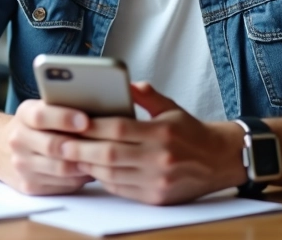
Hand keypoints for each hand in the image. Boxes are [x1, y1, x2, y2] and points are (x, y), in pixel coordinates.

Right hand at [0, 100, 94, 195]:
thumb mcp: (42, 108)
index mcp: (24, 115)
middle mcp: (18, 140)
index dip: (64, 118)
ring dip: (83, 164)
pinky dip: (78, 178)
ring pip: (60, 169)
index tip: (85, 120)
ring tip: (101, 158)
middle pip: (52, 146)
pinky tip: (88, 170)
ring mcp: (21, 165)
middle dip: (79, 146)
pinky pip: (61, 185)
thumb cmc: (35, 126)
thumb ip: (64, 107)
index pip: (41, 116)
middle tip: (102, 144)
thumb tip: (100, 109)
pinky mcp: (28, 185)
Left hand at [61, 82, 247, 204]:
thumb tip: (124, 83)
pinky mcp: (157, 197)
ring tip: (72, 156)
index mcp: (163, 132)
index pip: (119, 128)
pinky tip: (94, 169)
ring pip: (112, 175)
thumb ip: (146, 94)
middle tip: (61, 143)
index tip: (74, 121)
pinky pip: (122, 190)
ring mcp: (158, 180)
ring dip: (89, 166)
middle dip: (82, 148)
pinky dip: (104, 180)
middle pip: (110, 154)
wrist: (220, 160)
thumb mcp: (172, 107)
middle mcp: (160, 158)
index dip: (93, 126)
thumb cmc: (192, 132)